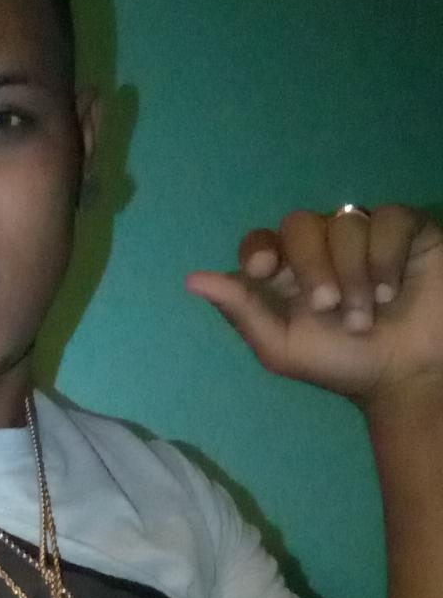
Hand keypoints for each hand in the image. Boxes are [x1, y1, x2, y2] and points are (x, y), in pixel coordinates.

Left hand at [185, 205, 442, 408]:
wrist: (405, 378)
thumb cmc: (342, 364)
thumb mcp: (283, 347)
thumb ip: (241, 311)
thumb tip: (192, 279)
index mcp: (285, 273)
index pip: (260, 242)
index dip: (259, 249)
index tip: (263, 270)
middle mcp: (321, 247)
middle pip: (299, 226)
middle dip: (311, 266)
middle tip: (328, 307)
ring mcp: (362, 234)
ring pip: (345, 223)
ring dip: (353, 273)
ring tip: (365, 317)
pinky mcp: (404, 231)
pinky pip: (388, 219)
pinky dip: (385, 256)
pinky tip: (389, 291)